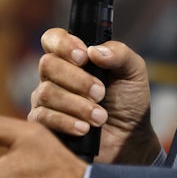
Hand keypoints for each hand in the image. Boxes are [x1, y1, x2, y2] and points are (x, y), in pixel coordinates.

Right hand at [30, 28, 161, 164]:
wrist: (130, 138)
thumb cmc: (129, 101)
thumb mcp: (133, 71)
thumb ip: (119, 53)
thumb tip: (94, 50)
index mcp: (73, 57)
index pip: (53, 39)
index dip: (63, 44)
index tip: (84, 56)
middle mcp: (55, 75)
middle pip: (48, 64)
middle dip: (77, 79)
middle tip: (101, 92)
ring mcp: (46, 99)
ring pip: (46, 92)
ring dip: (77, 104)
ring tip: (100, 116)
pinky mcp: (44, 124)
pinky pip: (43, 118)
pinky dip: (67, 122)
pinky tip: (85, 128)